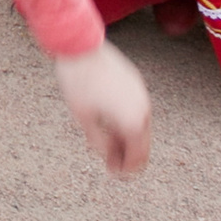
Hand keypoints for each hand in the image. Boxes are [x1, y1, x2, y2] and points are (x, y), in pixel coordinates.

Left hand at [54, 41, 150, 174]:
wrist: (81, 47)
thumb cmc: (78, 83)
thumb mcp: (84, 118)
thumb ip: (98, 142)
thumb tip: (108, 158)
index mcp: (132, 121)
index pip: (137, 156)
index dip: (126, 169)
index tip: (114, 173)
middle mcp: (142, 109)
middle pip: (142, 143)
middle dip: (128, 156)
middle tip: (112, 165)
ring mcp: (140, 94)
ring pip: (140, 125)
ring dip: (127, 138)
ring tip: (108, 145)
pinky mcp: (135, 82)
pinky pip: (135, 108)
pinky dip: (127, 121)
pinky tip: (111, 124)